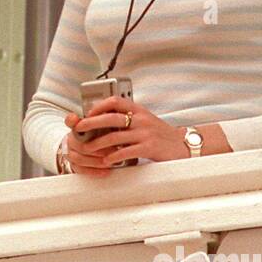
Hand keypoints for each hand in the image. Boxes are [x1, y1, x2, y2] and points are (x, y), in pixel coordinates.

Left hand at [64, 97, 187, 170]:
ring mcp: (145, 133)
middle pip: (111, 117)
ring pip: (115, 136)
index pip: (116, 101)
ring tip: (88, 148)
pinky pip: (126, 151)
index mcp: (139, 110)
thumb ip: (129, 119)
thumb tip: (104, 119)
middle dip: (91, 123)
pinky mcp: (149, 148)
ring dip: (98, 143)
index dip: (99, 106)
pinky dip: (113, 157)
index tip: (88, 113)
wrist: (182, 146)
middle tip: (79, 129)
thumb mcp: (145, 121)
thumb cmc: (160, 135)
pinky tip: (106, 161)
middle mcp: (141, 119)